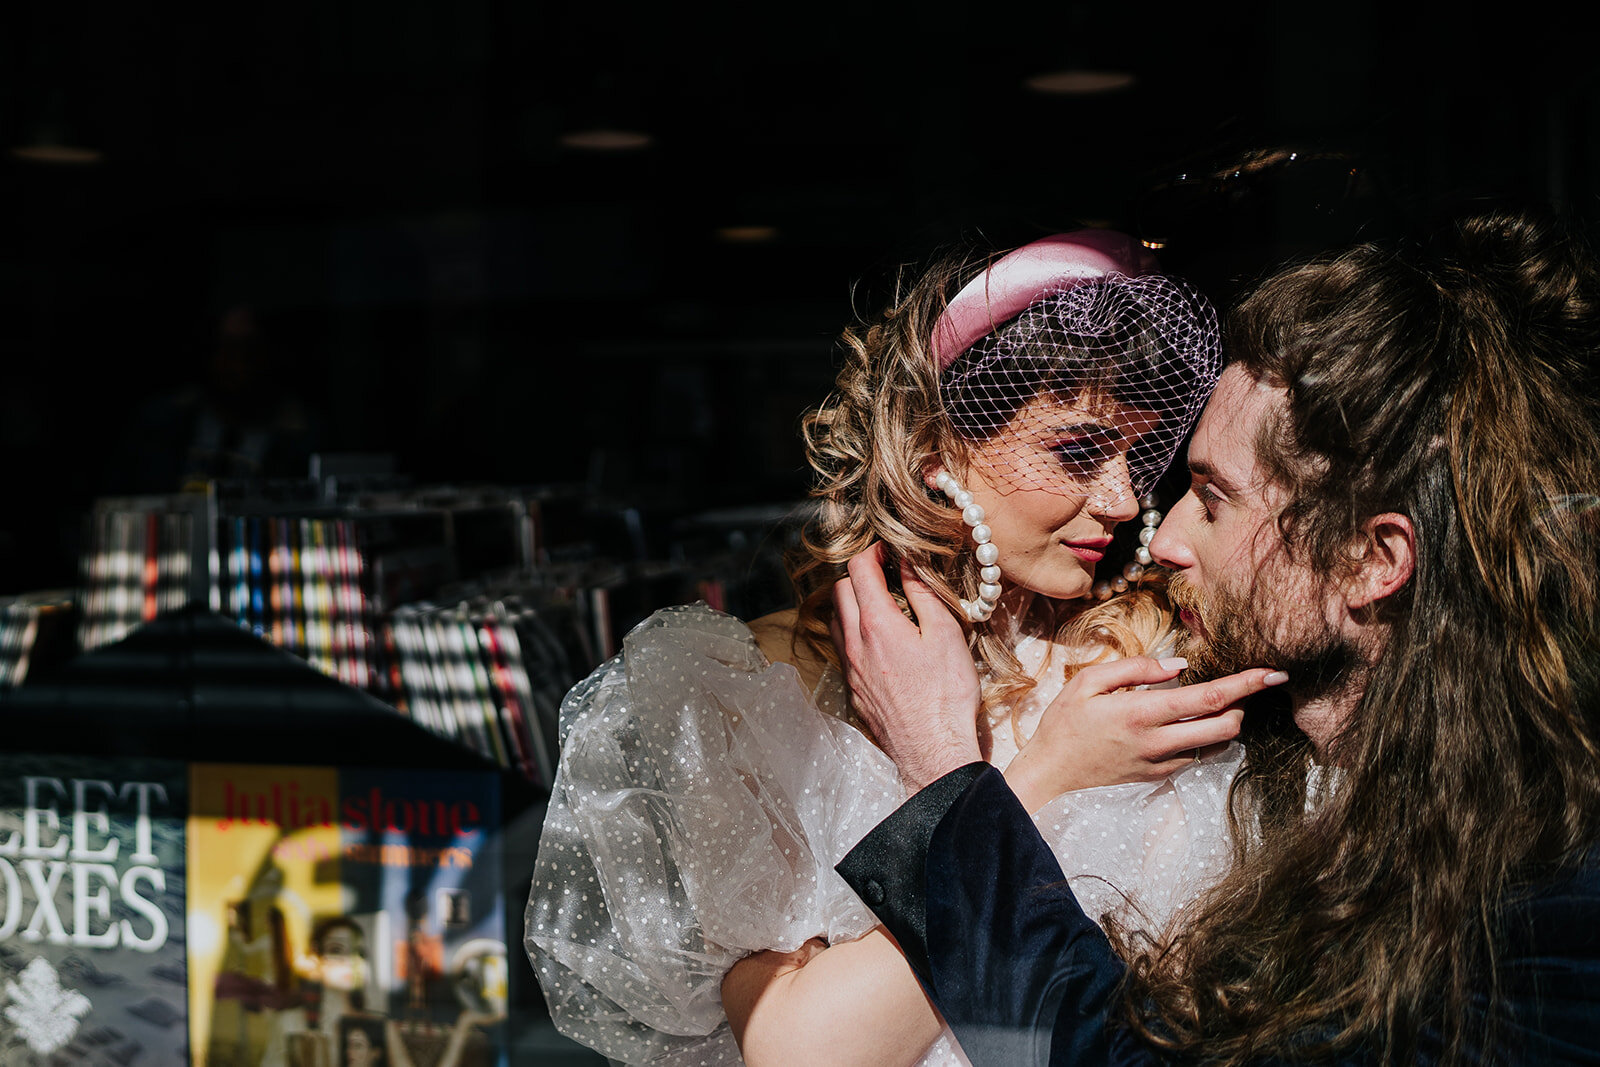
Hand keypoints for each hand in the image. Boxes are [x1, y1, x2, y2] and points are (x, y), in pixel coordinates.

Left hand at [831, 544, 982, 791]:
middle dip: (859, 575)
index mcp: (877, 624)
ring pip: (835, 621)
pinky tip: (878, 641)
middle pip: (839, 591)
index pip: (859, 570)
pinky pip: (842, 650)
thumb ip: (923, 594)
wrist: (933, 752)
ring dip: (851, 605)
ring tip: (880, 606)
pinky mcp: (853, 690)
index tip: (888, 550)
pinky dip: (853, 633)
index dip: (872, 552)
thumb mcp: (946, 635)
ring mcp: (850, 669)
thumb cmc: (947, 695)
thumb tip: (908, 564)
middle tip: (885, 575)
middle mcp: (855, 644)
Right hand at [1004, 656, 1286, 811]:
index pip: (1209, 697)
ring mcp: (1161, 763)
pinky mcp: (1158, 776)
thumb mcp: (1089, 682)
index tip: (1273, 673)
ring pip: (1217, 744)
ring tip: (1217, 702)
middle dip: (1244, 703)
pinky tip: (1191, 723)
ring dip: (1226, 721)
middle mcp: (1159, 742)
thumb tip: (1178, 665)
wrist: (1051, 771)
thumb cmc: (1065, 722)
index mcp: (1142, 713)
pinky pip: (1196, 756)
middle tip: (1246, 686)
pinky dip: (1205, 737)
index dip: (1246, 684)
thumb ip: (1136, 669)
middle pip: (1226, 725)